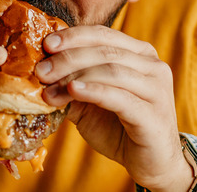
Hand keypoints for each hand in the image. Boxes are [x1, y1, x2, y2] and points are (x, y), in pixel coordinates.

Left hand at [35, 25, 192, 191]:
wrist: (151, 163)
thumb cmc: (120, 127)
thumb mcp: (90, 101)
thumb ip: (72, 82)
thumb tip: (40, 68)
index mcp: (140, 54)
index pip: (103, 34)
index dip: (73, 36)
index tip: (46, 44)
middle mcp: (153, 66)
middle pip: (104, 51)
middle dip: (68, 58)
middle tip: (41, 70)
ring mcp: (157, 89)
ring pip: (111, 71)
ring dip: (74, 77)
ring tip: (49, 89)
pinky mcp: (154, 115)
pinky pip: (120, 97)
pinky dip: (93, 91)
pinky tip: (72, 92)